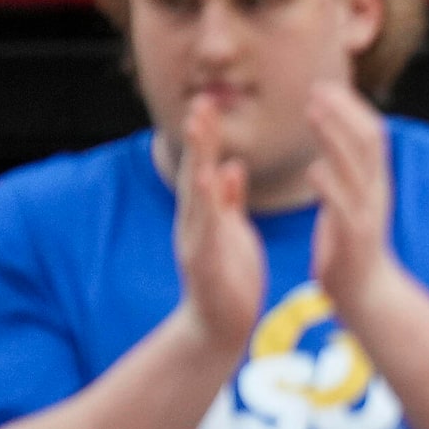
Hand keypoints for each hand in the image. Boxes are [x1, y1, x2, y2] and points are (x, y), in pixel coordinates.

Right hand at [172, 98, 263, 353]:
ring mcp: (197, 241)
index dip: (207, 137)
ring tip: (201, 129)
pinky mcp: (204, 262)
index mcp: (206, 215)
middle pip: (195, 172)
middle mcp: (196, 222)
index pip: (205, 167)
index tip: (209, 102)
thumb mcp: (233, 232)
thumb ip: (229, 201)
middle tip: (201, 101)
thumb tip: (230, 165)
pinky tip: (208, 180)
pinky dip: (207, 203)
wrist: (220, 326)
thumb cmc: (230, 279)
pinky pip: (206, 227)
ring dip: (198, 160)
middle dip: (199, 138)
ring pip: (196, 194)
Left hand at [307, 82, 400, 318]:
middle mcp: (376, 192)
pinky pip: (343, 206)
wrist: (366, 294)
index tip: (325, 85)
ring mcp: (367, 213)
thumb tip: (332, 141)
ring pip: (355, 165)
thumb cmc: (351, 246)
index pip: (371, 133)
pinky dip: (329, 185)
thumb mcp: (353, 201)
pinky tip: (312, 171)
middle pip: (368, 140)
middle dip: (343, 111)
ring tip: (311, 111)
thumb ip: (346, 172)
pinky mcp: (355, 236)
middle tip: (318, 87)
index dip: (350, 107)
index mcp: (374, 182)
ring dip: (333, 135)